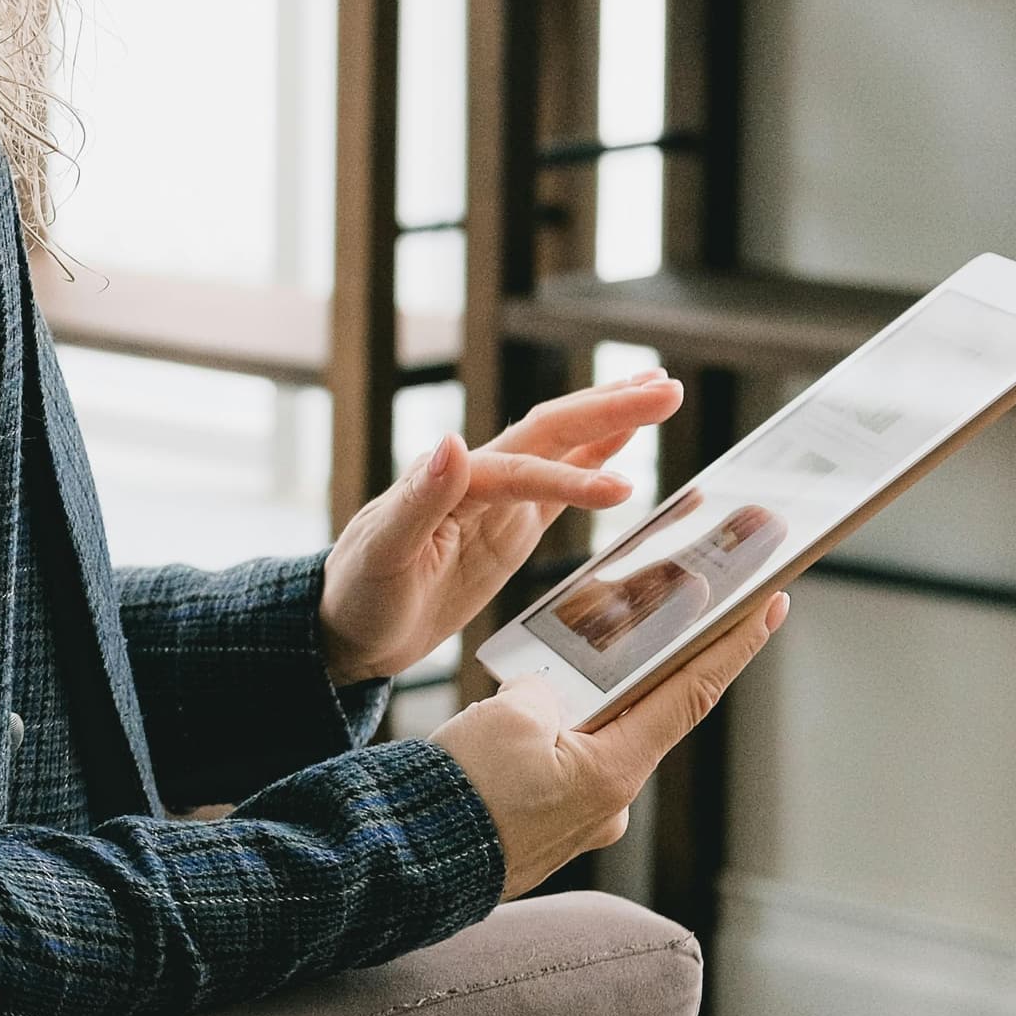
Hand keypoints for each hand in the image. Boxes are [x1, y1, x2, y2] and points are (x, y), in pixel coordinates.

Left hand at [316, 370, 682, 683]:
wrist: (348, 627)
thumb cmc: (358, 594)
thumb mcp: (381, 554)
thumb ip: (417, 500)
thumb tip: (451, 441)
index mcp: (450, 486)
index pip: (521, 473)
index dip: (571, 480)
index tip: (622, 492)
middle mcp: (476, 481)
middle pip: (551, 433)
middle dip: (608, 411)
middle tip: (667, 388)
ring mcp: (496, 501)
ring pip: (562, 447)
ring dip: (609, 419)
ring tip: (660, 389)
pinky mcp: (508, 527)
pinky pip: (559, 485)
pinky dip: (595, 460)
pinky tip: (625, 441)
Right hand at [428, 590, 785, 896]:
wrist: (407, 863)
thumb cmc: (460, 793)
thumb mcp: (508, 716)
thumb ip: (546, 689)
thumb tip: (548, 694)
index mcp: (613, 772)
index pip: (691, 693)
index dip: (734, 646)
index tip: (770, 605)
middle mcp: (608, 801)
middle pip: (639, 715)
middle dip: (628, 671)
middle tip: (627, 630)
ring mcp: (578, 821)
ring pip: (586, 743)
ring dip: (565, 710)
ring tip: (518, 693)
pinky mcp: (544, 830)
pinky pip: (554, 770)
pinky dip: (537, 742)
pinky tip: (498, 734)